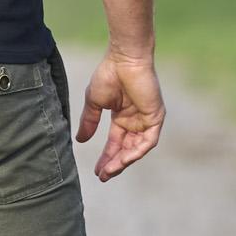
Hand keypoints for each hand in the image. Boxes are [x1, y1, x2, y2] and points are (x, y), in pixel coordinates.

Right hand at [77, 49, 163, 180]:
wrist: (123, 59)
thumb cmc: (109, 74)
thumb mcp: (95, 103)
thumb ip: (89, 122)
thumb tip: (80, 140)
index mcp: (123, 117)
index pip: (116, 143)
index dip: (106, 157)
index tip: (97, 171)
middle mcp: (136, 120)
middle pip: (126, 149)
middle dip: (115, 163)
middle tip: (103, 176)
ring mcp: (147, 119)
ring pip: (137, 148)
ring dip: (124, 161)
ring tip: (110, 170)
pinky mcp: (156, 116)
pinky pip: (148, 140)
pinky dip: (137, 151)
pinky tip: (124, 159)